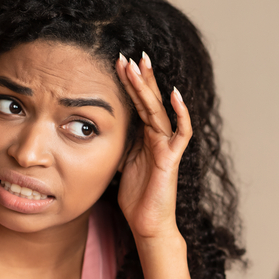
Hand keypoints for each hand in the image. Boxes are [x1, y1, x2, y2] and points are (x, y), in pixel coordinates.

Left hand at [116, 52, 190, 241]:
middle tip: (130, 54)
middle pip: (150, 101)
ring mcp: (167, 146)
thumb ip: (117, 144)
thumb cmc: (135, 198)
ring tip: (142, 66)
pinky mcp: (172, 158)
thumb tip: (97, 129)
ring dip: (151, 87)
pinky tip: (175, 96)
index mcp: (145, 137)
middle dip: (140, 78)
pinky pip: (181, 132)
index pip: (138, 103)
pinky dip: (181, 114)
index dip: (130, 83)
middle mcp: (158, 137)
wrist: (147, 224)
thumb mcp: (118, 163)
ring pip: (160, 110)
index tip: (118, 63)